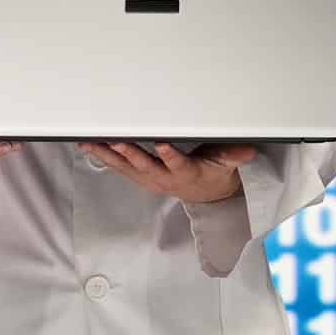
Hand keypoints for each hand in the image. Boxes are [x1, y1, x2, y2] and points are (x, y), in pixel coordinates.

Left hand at [75, 141, 256, 203]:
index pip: (178, 165)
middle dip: (130, 154)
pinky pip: (118, 166)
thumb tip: (247, 151)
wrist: (203, 193)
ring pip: (126, 166)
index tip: (162, 144)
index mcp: (186, 173)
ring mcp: (148, 178)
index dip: (170, 156)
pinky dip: (103, 156)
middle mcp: (164, 177)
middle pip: (145, 166)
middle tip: (116, 141)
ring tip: (90, 142)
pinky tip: (88, 145)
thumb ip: (233, 156)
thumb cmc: (212, 172)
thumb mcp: (226, 166)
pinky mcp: (138, 176)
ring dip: (108, 155)